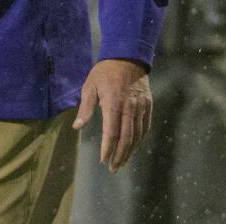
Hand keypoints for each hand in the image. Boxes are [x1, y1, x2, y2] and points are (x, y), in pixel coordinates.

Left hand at [73, 58, 152, 172]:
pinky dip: (140, 139)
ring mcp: (141, 108)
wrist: (127, 57)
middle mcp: (130, 108)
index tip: (103, 160)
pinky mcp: (148, 106)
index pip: (112, 132)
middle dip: (120, 155)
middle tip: (113, 168)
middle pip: (127, 138)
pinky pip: (145, 127)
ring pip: (137, 135)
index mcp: (114, 104)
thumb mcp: (90, 86)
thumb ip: (86, 108)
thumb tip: (78, 126)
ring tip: (122, 162)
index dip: (108, 148)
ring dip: (130, 151)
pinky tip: (134, 147)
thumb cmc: (104, 72)